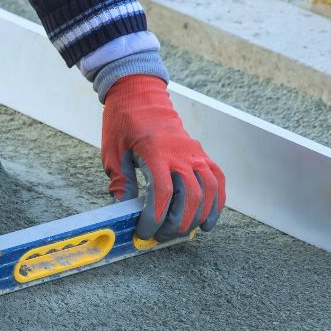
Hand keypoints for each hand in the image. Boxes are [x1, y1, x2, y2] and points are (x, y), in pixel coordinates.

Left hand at [102, 74, 225, 240]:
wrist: (140, 95)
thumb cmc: (123, 124)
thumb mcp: (112, 153)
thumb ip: (121, 183)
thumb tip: (124, 212)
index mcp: (155, 152)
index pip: (162, 192)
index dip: (155, 217)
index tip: (145, 231)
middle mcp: (180, 153)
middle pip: (190, 196)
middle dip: (177, 222)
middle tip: (161, 235)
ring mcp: (195, 153)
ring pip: (209, 190)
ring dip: (199, 216)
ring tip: (184, 232)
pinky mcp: (202, 154)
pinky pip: (218, 179)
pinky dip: (217, 202)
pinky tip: (208, 220)